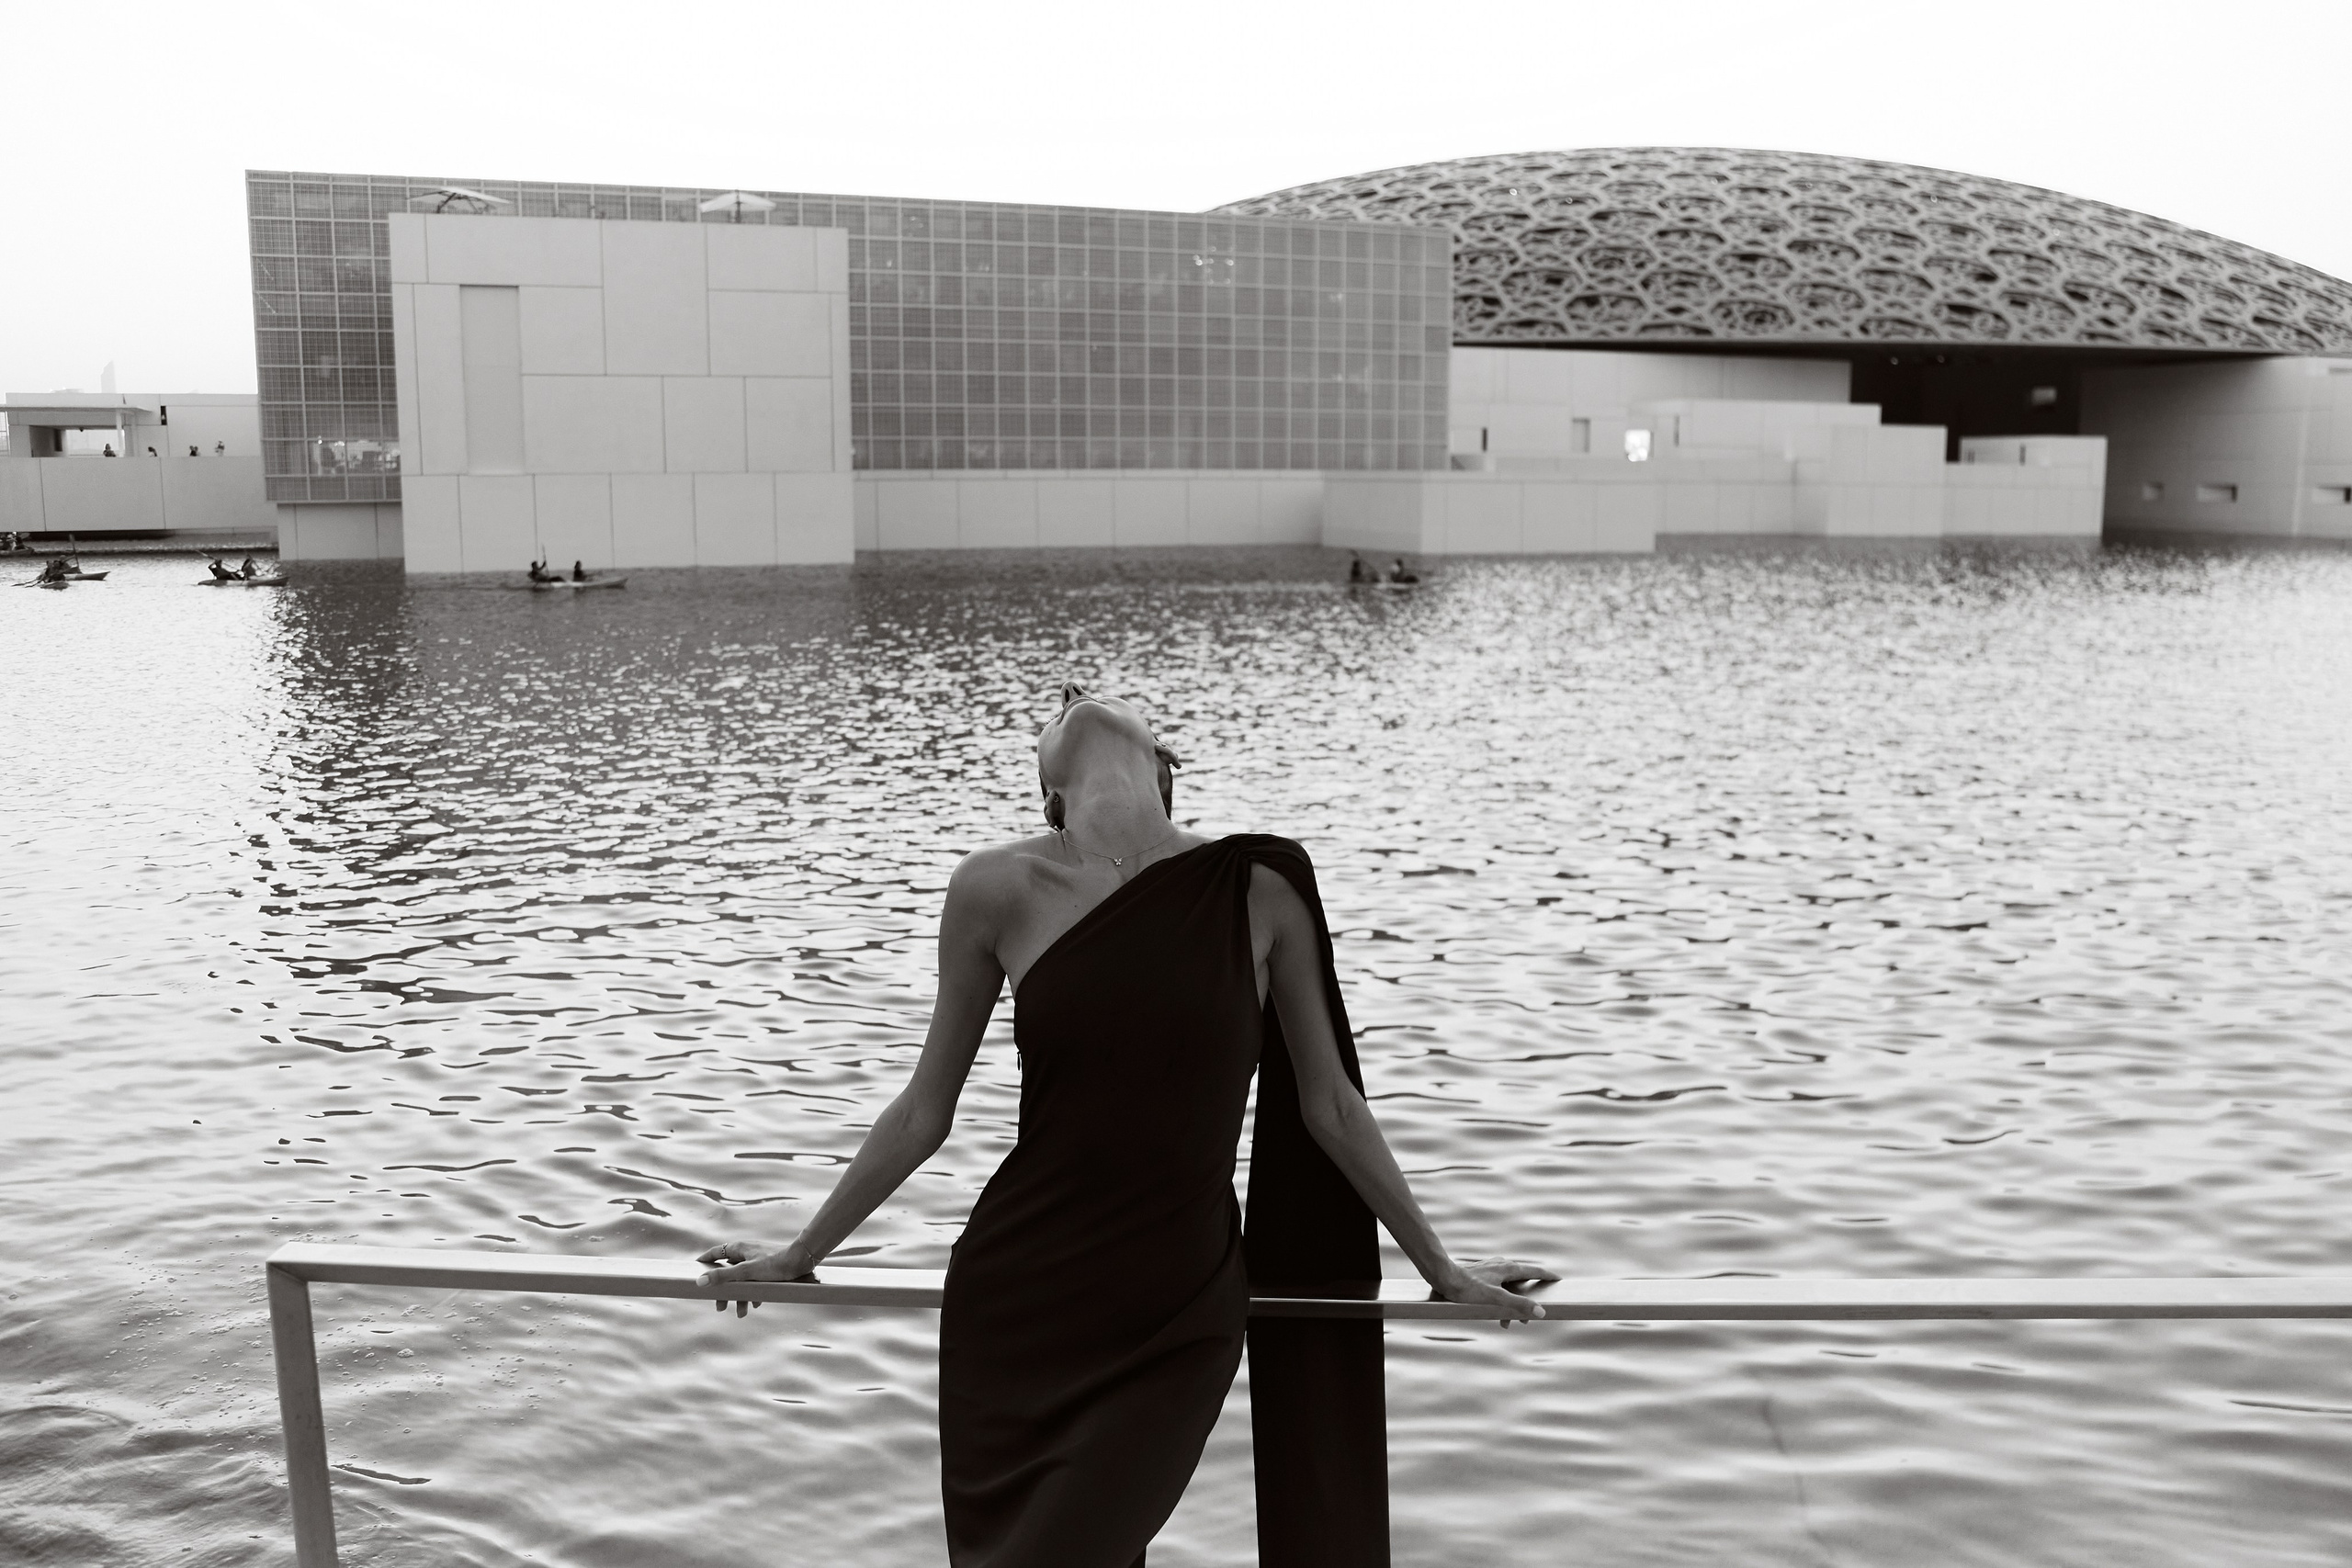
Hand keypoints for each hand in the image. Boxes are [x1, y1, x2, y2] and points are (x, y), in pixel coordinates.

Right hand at [694, 1240, 813, 1318]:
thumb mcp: (746, 1273)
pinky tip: (756, 1304)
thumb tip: (700, 1281)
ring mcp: (757, 1260)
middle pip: (728, 1272)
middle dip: (724, 1291)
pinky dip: (754, 1293)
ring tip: (741, 1313)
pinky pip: (755, 1282)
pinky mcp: (768, 1268)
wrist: (802, 1261)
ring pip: (743, 1280)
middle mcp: (746, 1252)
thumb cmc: (774, 1263)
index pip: (715, 1253)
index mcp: (738, 1249)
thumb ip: (723, 1277)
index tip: (694, 1270)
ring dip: (741, 1296)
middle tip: (720, 1306)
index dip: (704, 1261)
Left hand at [1435, 1256, 1559, 1325]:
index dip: (1547, 1275)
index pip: (1535, 1270)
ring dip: (1512, 1305)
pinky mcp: (1482, 1274)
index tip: (1558, 1279)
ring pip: (1509, 1287)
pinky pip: (1498, 1288)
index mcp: (1509, 1268)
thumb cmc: (1468, 1288)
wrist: (1444, 1278)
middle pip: (1522, 1282)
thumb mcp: (1496, 1299)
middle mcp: (1502, 1265)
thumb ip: (1519, 1305)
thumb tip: (1541, 1312)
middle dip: (1527, 1301)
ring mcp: (1491, 1269)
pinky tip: (1494, 1313)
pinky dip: (1501, 1301)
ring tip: (1507, 1323)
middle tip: (1528, 1319)